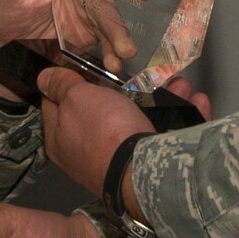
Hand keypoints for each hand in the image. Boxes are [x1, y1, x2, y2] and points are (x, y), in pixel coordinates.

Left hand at [37, 70, 212, 206]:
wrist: (145, 172)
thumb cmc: (104, 132)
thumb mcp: (77, 98)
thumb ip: (61, 85)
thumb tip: (44, 78)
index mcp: (61, 139)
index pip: (55, 103)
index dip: (67, 81)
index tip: (83, 65)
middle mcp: (88, 151)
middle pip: (103, 109)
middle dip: (126, 86)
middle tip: (134, 72)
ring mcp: (121, 158)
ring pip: (141, 118)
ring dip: (163, 97)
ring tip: (179, 84)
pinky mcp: (150, 164)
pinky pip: (165, 133)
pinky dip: (181, 117)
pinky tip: (195, 101)